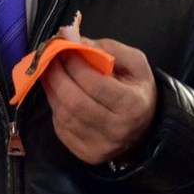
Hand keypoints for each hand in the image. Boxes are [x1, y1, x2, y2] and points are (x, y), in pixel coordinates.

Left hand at [42, 38, 156, 164]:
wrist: (145, 127)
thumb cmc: (137, 89)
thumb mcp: (134, 62)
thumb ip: (107, 48)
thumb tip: (74, 39)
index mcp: (132, 104)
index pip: (94, 83)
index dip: (73, 64)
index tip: (64, 48)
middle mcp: (116, 129)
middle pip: (74, 101)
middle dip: (56, 76)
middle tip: (48, 58)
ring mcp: (100, 145)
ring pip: (63, 115)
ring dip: (51, 90)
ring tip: (48, 72)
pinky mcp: (86, 154)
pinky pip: (60, 128)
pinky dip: (54, 107)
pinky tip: (57, 93)